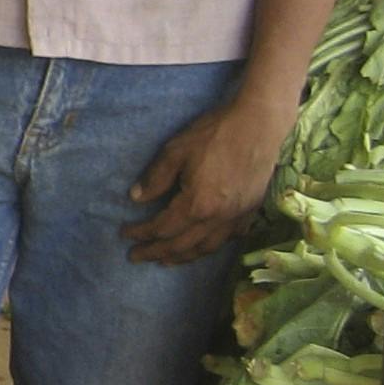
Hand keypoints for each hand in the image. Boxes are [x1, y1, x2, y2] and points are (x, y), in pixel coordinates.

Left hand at [123, 96, 291, 265]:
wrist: (259, 124)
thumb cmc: (214, 134)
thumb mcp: (176, 151)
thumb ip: (155, 178)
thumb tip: (135, 198)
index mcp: (198, 204)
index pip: (163, 228)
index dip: (142, 233)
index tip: (125, 234)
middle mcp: (219, 218)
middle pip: (183, 244)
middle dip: (156, 252)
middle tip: (135, 256)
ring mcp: (238, 217)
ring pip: (207, 247)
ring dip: (183, 256)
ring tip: (165, 260)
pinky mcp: (251, 211)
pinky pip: (229, 238)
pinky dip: (211, 247)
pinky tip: (203, 246)